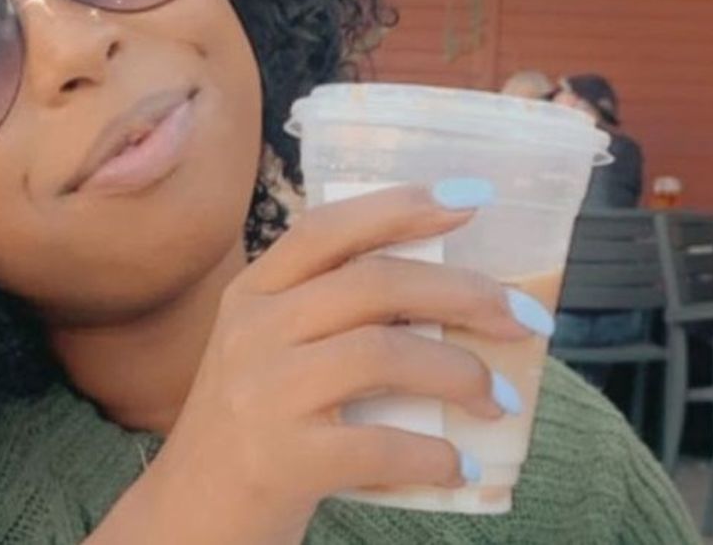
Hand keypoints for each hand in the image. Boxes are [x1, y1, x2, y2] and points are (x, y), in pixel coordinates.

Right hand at [125, 183, 540, 543]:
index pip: (328, 228)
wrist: (188, 518)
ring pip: (383, 354)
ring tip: (500, 399)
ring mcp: (263, 393)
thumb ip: (328, 314)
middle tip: (525, 318)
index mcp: (252, 292)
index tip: (472, 199)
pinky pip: (379, 443)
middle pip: (373, 283)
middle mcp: (253, 330)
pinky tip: (461, 464)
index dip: (401, 206)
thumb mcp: (267, 351)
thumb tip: (447, 296)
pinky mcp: (280, 459)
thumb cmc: (249, 426)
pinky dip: (433, 453)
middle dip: (464, 293)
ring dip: (460, 374)